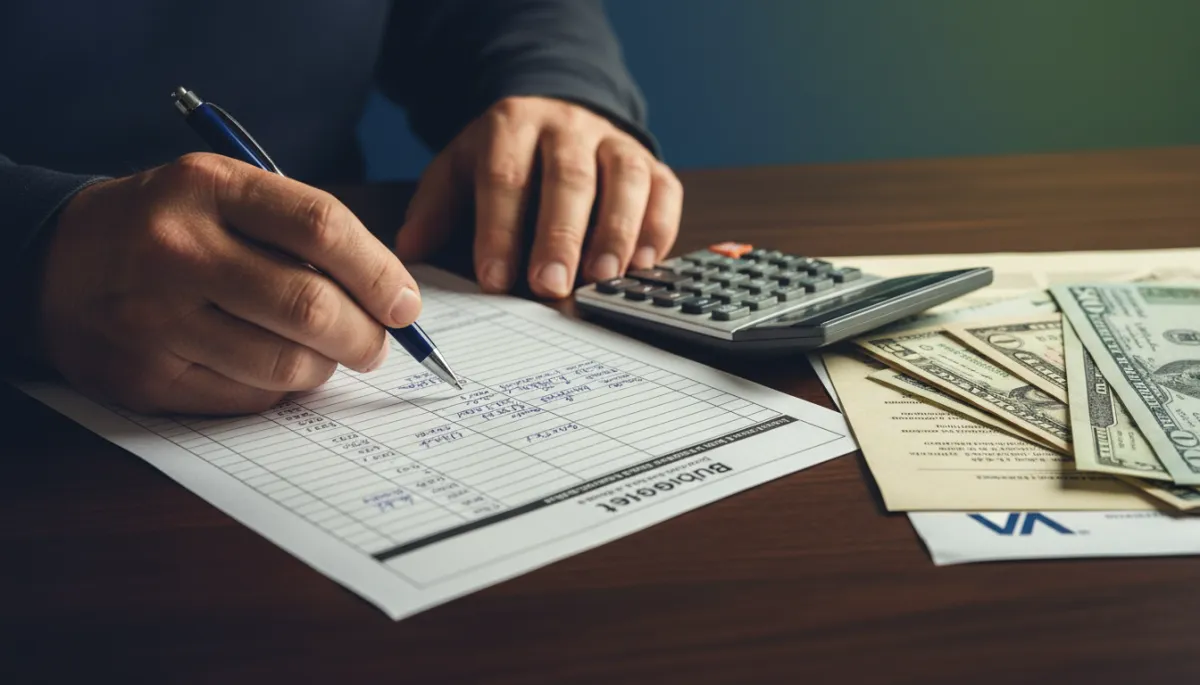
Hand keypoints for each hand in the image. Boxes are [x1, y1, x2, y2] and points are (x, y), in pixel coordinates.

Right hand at [39, 153, 420, 414]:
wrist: (56, 263)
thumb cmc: (169, 227)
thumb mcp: (224, 194)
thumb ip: (301, 231)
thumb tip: (392, 298)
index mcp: (208, 187)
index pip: (321, 226)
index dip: (379, 271)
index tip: (406, 304)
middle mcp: (177, 249)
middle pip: (309, 306)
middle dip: (365, 335)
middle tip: (376, 343)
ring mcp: (154, 317)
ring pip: (285, 364)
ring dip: (325, 367)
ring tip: (322, 354)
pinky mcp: (143, 376)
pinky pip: (248, 398)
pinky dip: (279, 389)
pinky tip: (268, 366)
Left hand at [395, 96, 682, 297]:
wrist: (561, 113)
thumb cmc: (506, 157)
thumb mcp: (461, 169)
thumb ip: (436, 208)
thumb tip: (409, 254)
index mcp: (512, 126)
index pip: (505, 177)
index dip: (500, 229)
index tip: (495, 279)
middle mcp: (569, 128)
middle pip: (569, 178)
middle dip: (561, 235)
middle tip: (551, 285)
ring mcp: (615, 143)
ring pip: (625, 180)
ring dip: (617, 232)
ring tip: (604, 278)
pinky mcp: (652, 164)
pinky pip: (664, 191)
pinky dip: (657, 230)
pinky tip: (642, 265)